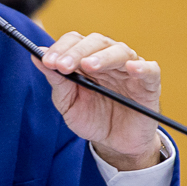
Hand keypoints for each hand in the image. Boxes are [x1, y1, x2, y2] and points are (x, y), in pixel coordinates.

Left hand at [36, 32, 161, 170]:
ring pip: (120, 51)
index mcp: (87, 59)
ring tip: (89, 66)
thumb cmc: (93, 119)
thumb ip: (56, 81)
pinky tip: (131, 69)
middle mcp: (109, 59)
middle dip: (76, 52)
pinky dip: (142, 67)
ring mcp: (130, 69)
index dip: (60, 48)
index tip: (47, 61)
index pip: (74, 41)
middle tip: (62, 65)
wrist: (116, 144)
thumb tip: (36, 56)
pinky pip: (150, 70)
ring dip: (103, 56)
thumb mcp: (68, 103)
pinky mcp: (149, 84)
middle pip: (95, 42)